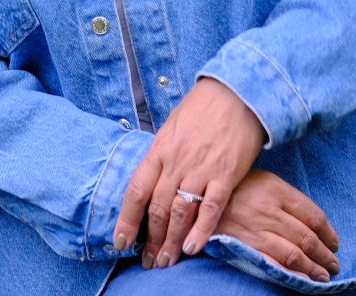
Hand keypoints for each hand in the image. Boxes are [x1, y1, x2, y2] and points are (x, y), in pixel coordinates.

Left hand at [112, 78, 264, 269]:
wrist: (235, 94)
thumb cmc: (202, 108)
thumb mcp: (172, 126)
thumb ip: (162, 153)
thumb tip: (153, 174)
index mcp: (159, 149)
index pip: (136, 190)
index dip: (127, 219)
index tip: (120, 241)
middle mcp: (175, 162)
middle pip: (156, 207)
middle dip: (150, 238)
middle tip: (147, 261)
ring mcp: (200, 170)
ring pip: (179, 212)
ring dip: (170, 240)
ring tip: (166, 261)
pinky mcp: (225, 176)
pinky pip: (210, 209)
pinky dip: (200, 231)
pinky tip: (192, 248)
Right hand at [216, 168, 340, 282]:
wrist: (196, 193)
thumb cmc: (231, 184)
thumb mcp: (259, 178)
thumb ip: (284, 196)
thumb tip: (313, 221)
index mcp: (275, 188)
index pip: (313, 215)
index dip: (329, 232)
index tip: (334, 241)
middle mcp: (269, 209)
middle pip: (308, 237)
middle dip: (326, 254)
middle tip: (334, 263)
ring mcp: (257, 228)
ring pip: (295, 254)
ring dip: (314, 268)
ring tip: (323, 274)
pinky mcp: (245, 244)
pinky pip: (275, 263)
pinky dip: (293, 274)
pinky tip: (303, 279)